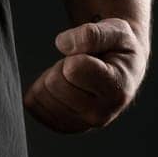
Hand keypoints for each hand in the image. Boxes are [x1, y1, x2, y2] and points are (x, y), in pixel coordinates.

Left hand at [23, 17, 147, 132]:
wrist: (122, 69)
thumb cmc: (118, 48)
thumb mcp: (116, 30)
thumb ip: (92, 34)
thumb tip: (63, 45)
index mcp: (117, 90)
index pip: (73, 69)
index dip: (75, 53)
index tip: (90, 54)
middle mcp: (101, 114)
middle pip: (55, 82)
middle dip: (62, 66)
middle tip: (80, 64)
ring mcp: (82, 124)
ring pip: (42, 95)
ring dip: (51, 78)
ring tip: (74, 75)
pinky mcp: (65, 126)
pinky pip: (34, 106)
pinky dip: (40, 90)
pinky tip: (61, 86)